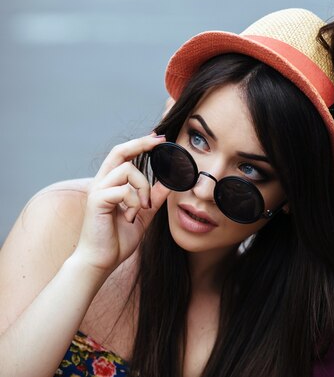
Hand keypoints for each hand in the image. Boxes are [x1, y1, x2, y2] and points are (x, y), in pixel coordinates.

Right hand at [74, 134, 168, 274]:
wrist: (100, 261)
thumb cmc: (117, 239)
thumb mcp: (142, 215)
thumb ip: (154, 198)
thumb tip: (170, 183)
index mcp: (111, 184)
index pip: (124, 155)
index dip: (140, 144)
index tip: (158, 138)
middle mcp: (101, 183)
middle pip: (120, 151)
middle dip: (141, 143)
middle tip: (159, 141)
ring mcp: (98, 191)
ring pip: (127, 170)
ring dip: (143, 187)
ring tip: (142, 207)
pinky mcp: (97, 201)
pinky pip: (124, 190)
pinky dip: (134, 202)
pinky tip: (130, 217)